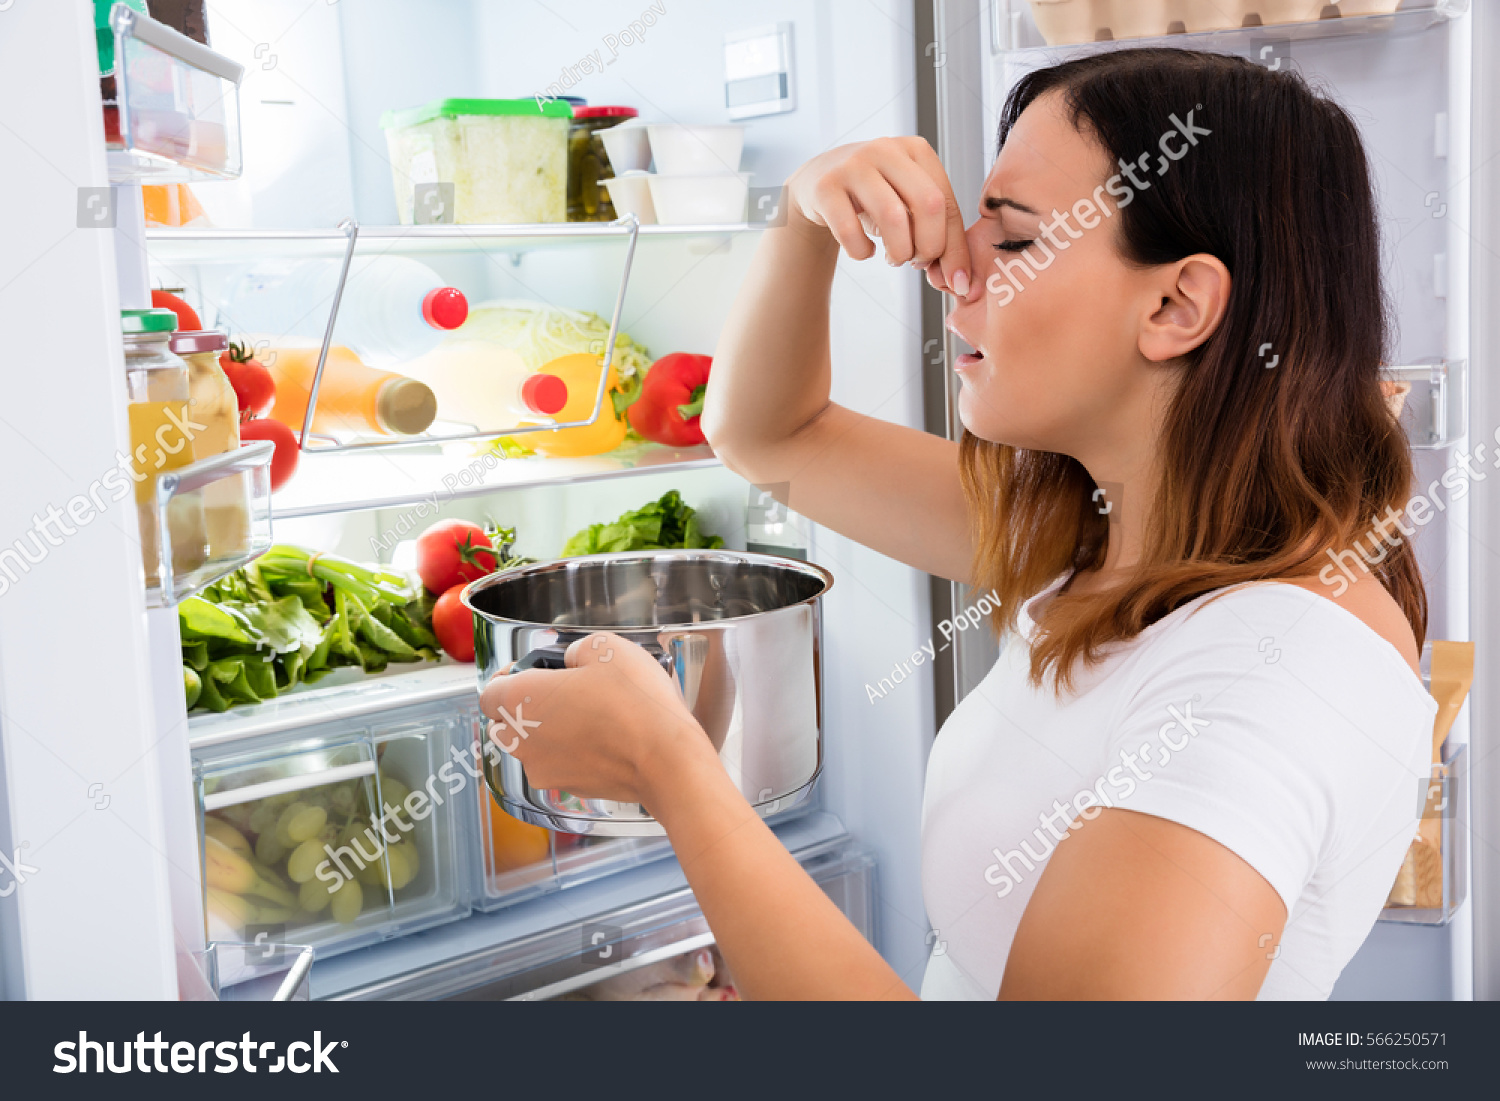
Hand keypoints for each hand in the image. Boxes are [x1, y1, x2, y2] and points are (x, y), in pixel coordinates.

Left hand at [478, 632, 709, 805]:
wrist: (665, 758)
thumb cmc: (634, 704)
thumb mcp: (606, 647)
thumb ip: (576, 649)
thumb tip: (574, 662)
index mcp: (521, 701)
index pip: (489, 692)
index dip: (508, 676)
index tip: (533, 669)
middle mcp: (523, 741)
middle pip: (504, 723)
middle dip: (524, 707)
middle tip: (559, 691)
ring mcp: (545, 769)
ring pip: (531, 748)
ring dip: (547, 732)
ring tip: (586, 714)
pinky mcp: (570, 788)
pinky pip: (559, 765)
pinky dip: (571, 752)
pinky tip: (602, 737)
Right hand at [785, 136, 971, 297]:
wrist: (817, 182)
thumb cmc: (873, 197)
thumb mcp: (908, 204)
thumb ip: (937, 233)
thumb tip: (960, 281)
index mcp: (916, 150)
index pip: (947, 202)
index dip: (954, 247)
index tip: (954, 280)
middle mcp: (886, 149)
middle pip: (928, 205)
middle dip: (929, 247)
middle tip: (917, 261)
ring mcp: (853, 165)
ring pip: (893, 217)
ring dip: (898, 252)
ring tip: (893, 258)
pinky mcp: (825, 187)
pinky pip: (851, 231)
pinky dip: (862, 252)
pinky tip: (864, 251)